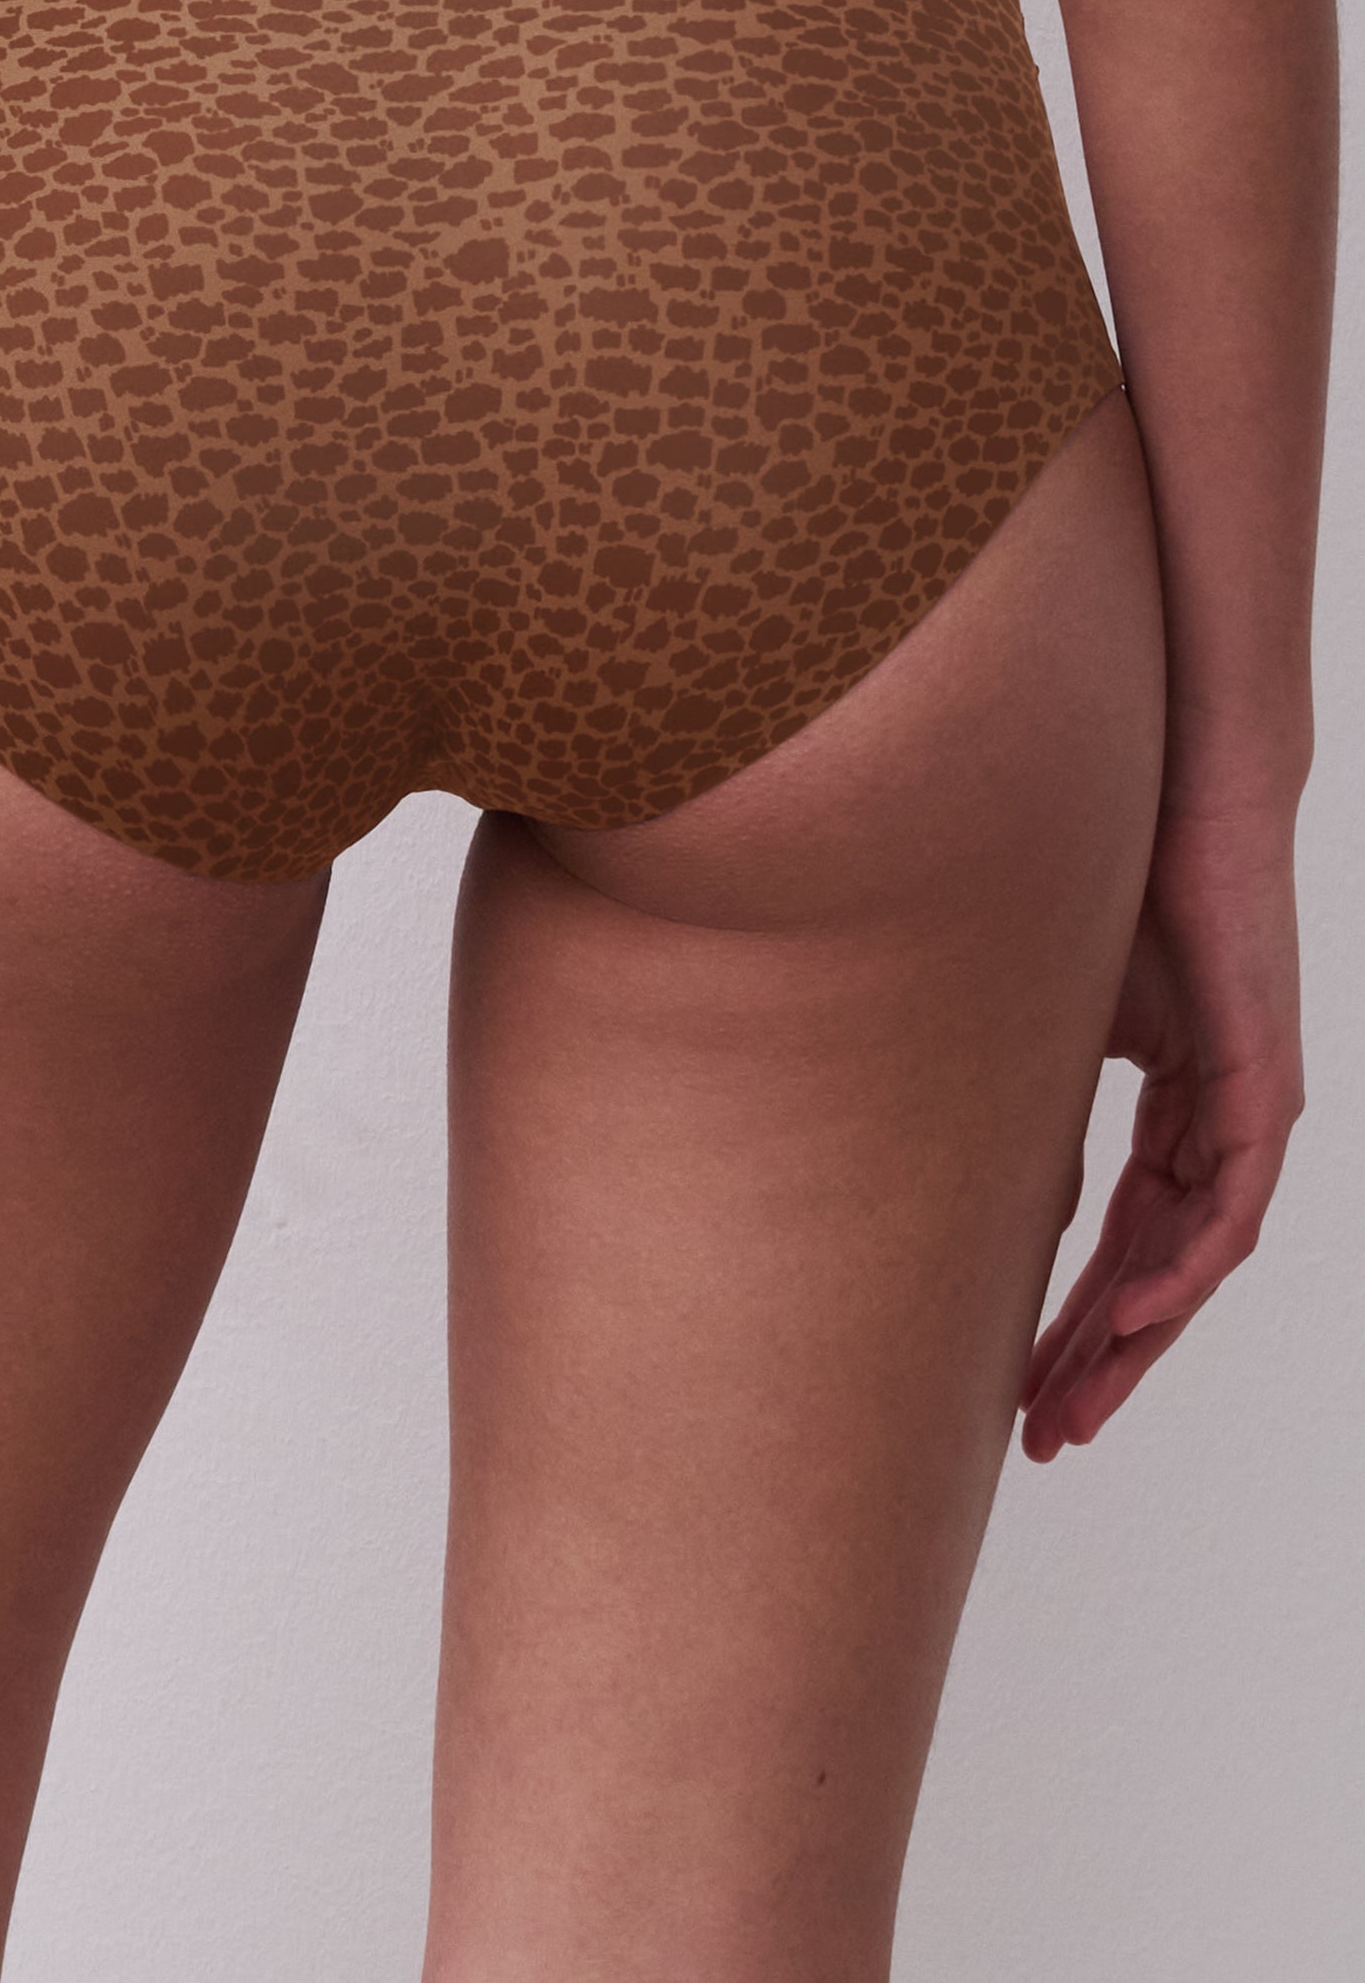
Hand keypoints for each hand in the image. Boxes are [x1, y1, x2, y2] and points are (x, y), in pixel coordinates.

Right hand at [1020, 797, 1304, 1459]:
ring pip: (1200, 1259)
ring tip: (1077, 1407)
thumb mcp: (1049, 1013)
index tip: (1021, 1384)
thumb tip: (964, 1163)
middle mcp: (1223, 1122)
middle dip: (1101, 1361)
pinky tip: (1140, 1315)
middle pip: (1161, 1274)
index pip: (1124, 1239)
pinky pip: (1234, 1206)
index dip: (1075, 1318)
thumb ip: (1028, 1094)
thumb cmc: (1112, 878)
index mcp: (1174, 1105)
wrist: (1181, 791)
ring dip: (1138, 1340)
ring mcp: (1249, 1108)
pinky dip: (1186, 1265)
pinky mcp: (1264, 1082)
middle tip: (1044, 1436)